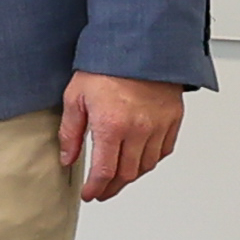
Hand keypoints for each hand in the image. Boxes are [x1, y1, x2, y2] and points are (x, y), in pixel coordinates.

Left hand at [55, 72, 183, 202]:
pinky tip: (139, 160)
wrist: (139, 44)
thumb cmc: (106, 66)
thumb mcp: (75, 97)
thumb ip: (70, 132)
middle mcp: (138, 129)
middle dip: (112, 187)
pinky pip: (163, 151)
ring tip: (118, 178)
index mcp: (111, 125)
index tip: (89, 194)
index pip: (104, 171)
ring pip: (146, 166)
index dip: (96, 188)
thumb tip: (68, 158)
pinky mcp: (172, 119)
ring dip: (130, 176)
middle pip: (126, 174)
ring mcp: (158, 125)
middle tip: (101, 191)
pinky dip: (151, 160)